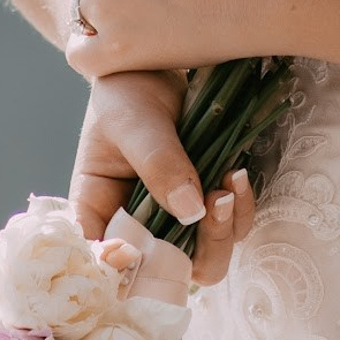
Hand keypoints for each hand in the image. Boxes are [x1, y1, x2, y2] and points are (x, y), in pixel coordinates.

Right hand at [69, 71, 256, 277]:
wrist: (154, 67)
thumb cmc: (126, 93)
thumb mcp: (135, 123)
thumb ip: (159, 164)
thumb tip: (191, 212)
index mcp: (99, 212)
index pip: (104, 262)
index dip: (125, 272)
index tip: (149, 253)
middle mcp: (137, 226)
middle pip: (168, 271)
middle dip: (199, 249)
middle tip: (216, 205)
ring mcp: (174, 217)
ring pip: (205, 255)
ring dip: (225, 228)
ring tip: (232, 181)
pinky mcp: (204, 203)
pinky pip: (229, 225)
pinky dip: (240, 208)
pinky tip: (239, 175)